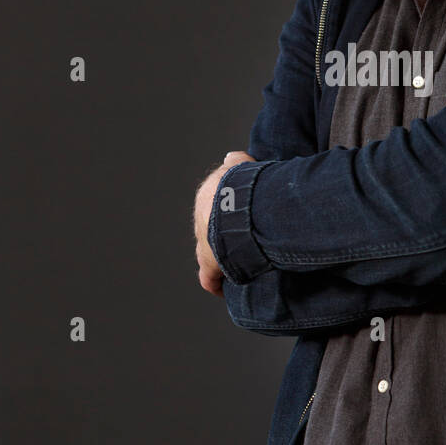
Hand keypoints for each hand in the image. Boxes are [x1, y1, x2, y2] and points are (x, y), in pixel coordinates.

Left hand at [194, 150, 255, 296]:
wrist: (239, 209)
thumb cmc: (244, 187)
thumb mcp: (241, 164)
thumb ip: (237, 160)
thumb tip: (231, 156)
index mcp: (207, 197)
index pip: (213, 205)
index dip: (226, 212)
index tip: (240, 217)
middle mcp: (201, 220)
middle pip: (210, 229)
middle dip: (221, 235)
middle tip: (241, 240)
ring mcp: (203, 244)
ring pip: (208, 253)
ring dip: (220, 258)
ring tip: (237, 263)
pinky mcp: (208, 266)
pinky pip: (208, 279)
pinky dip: (215, 283)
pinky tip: (222, 288)